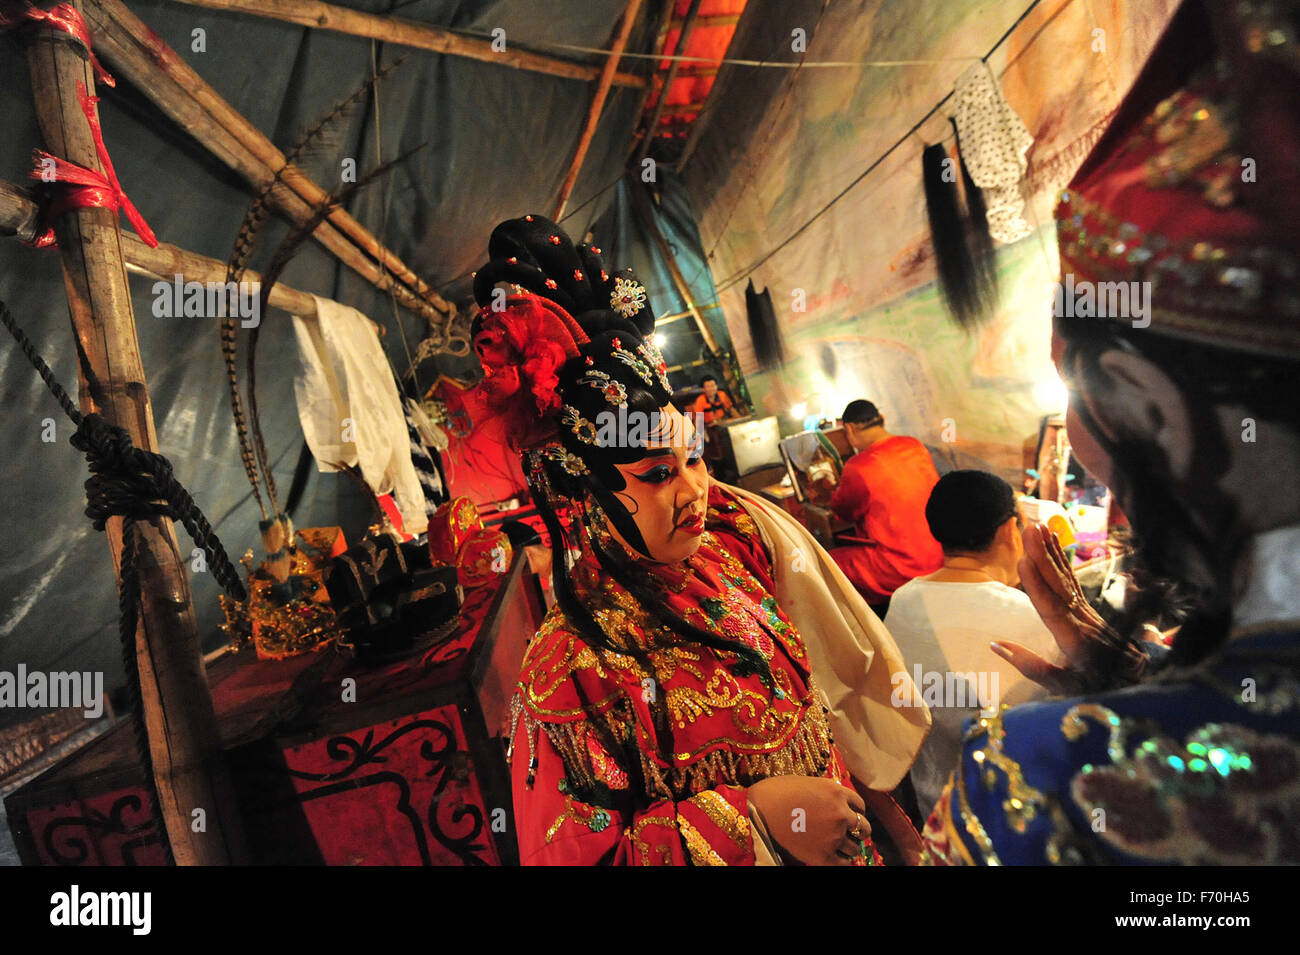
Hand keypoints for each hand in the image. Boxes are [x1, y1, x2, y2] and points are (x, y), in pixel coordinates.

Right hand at [748, 776, 867, 865]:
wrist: (757, 811)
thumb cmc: (776, 793)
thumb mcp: (808, 783)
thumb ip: (827, 793)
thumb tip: (837, 802)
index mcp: (836, 792)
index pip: (860, 805)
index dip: (855, 811)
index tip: (850, 816)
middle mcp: (840, 814)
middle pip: (863, 827)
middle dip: (858, 830)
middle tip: (850, 833)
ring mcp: (833, 836)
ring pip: (855, 847)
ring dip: (849, 846)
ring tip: (840, 845)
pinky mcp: (823, 856)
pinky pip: (844, 863)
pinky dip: (842, 860)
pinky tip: (834, 856)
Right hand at [992, 522, 1144, 694]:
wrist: (1134, 680)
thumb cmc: (1094, 685)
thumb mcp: (1063, 686)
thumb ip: (1031, 666)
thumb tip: (995, 644)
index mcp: (1073, 641)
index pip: (1050, 609)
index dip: (1036, 585)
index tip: (1023, 561)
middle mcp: (1080, 619)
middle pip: (1058, 585)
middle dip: (1042, 555)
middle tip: (1029, 529)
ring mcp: (1085, 610)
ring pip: (1065, 577)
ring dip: (1051, 550)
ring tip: (1038, 527)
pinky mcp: (1086, 606)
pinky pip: (1072, 579)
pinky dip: (1062, 559)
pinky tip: (1054, 542)